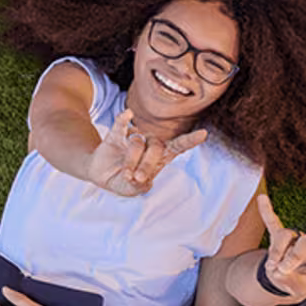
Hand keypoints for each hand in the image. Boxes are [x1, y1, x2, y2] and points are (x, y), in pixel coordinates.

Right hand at [84, 108, 209, 196]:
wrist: (102, 175)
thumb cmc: (124, 181)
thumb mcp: (134, 190)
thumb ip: (139, 187)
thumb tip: (138, 177)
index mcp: (161, 156)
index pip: (179, 145)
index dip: (190, 140)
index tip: (203, 133)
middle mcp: (150, 143)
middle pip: (157, 146)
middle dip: (147, 164)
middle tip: (137, 178)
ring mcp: (133, 137)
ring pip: (137, 141)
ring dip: (131, 160)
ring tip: (126, 173)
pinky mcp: (116, 135)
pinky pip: (120, 125)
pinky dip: (123, 120)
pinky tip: (128, 114)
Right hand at [260, 194, 305, 300]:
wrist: (287, 278)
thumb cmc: (300, 282)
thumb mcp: (300, 290)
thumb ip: (291, 282)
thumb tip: (278, 269)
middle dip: (293, 256)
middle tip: (284, 270)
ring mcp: (296, 239)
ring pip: (285, 235)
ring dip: (276, 252)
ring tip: (272, 268)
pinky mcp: (279, 236)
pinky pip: (273, 222)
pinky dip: (267, 212)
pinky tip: (262, 198)